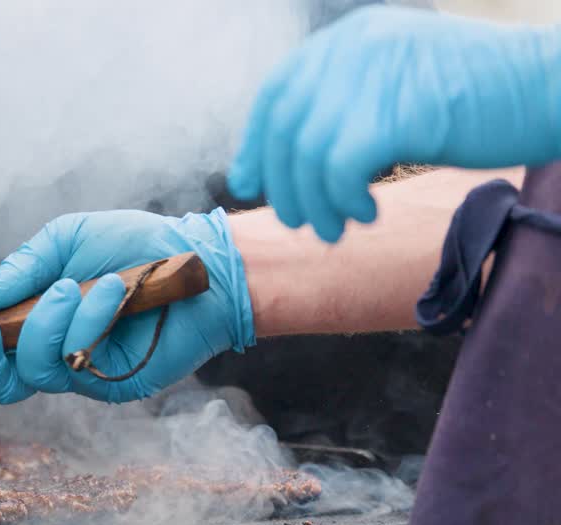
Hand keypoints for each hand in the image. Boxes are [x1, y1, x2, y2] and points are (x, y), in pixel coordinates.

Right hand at [0, 209, 254, 413]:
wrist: (198, 260)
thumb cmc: (133, 246)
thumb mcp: (66, 240)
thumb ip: (20, 268)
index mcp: (27, 324)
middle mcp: (48, 354)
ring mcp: (80, 374)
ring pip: (34, 372)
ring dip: (47, 327)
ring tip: (76, 287)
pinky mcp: (113, 384)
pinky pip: (79, 365)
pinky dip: (88, 325)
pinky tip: (113, 295)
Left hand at [228, 6, 560, 241]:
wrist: (553, 89)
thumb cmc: (484, 97)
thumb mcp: (402, 83)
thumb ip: (347, 103)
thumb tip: (285, 157)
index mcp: (351, 38)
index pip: (279, 92)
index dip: (257, 142)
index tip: (251, 183)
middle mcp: (354, 47)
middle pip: (285, 128)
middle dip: (285, 185)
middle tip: (303, 221)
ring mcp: (373, 75)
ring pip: (306, 155)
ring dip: (315, 203)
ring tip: (337, 227)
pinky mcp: (395, 111)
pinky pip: (338, 169)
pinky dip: (343, 200)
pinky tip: (367, 214)